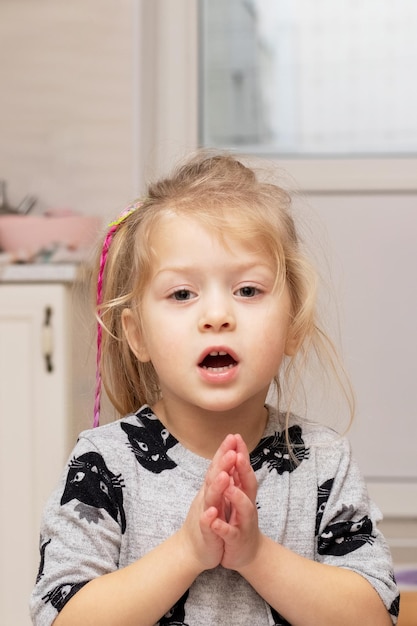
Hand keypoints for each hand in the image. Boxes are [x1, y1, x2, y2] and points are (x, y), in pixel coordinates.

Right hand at [180, 435, 240, 570]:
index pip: (218, 467)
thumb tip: (228, 456)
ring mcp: (205, 515)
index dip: (225, 452)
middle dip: (223, 464)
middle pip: (214, 477)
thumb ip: (220, 477)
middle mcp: (207, 498)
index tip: (233, 436)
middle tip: (231, 449)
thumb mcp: (216, 496)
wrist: (192, 550)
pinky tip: (212, 513)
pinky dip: (209, 519)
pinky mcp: (205, 534)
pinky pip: (206, 526)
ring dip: (216, 487)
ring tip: (223, 476)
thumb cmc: (208, 520)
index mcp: (212, 489)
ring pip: (210, 499)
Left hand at [210, 434, 260, 570]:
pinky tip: (214, 521)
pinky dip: (222, 527)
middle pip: (247, 484)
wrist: (246, 553)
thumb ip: (237, 477)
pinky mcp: (236, 540)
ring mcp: (243, 522)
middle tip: (236, 453)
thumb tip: (235, 453)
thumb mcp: (238, 496)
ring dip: (235, 496)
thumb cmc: (239, 521)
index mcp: (244, 493)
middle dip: (243, 469)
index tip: (235, 437)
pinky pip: (229, 533)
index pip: (243, 470)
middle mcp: (247, 505)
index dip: (240, 454)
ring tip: (228, 485)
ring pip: (243, 508)